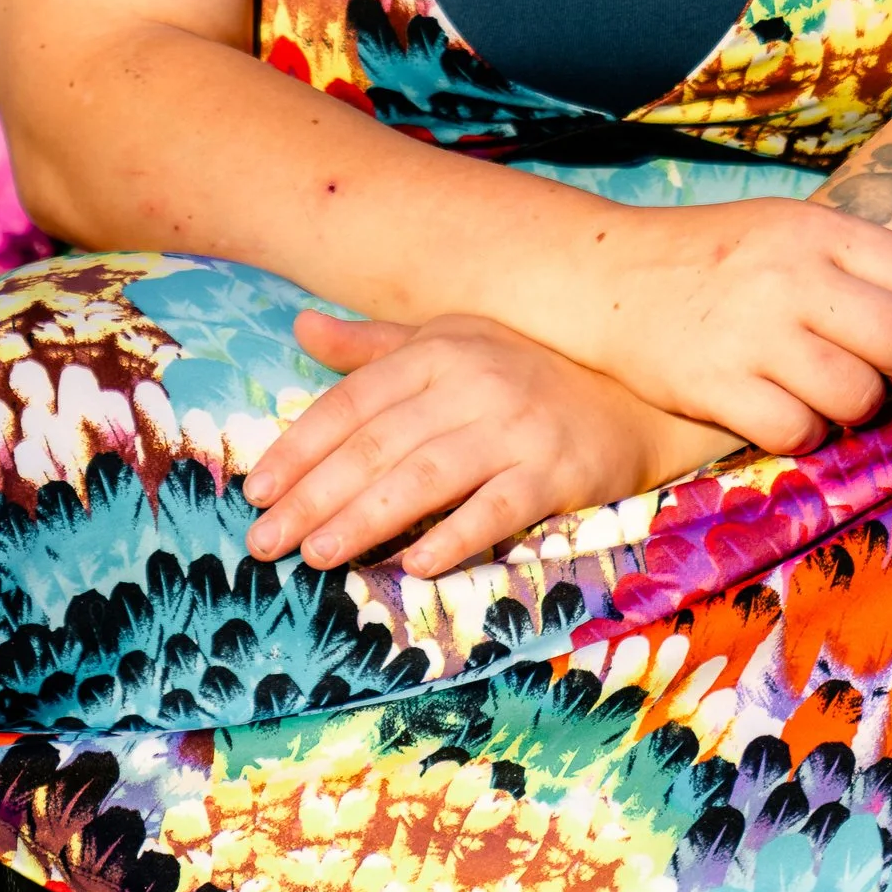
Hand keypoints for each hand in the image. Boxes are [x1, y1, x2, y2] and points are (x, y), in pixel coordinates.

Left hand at [245, 310, 723, 580]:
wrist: (634, 394)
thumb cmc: (527, 370)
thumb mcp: (452, 342)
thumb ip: (374, 346)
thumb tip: (299, 327)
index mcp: (438, 349)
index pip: (352, 402)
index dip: (300, 448)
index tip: (257, 492)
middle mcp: (472, 382)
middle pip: (377, 445)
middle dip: (313, 496)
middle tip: (264, 542)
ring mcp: (516, 428)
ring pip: (424, 478)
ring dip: (365, 519)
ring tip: (316, 556)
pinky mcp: (556, 472)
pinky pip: (498, 508)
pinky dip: (455, 535)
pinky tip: (415, 564)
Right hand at [563, 194, 891, 455]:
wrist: (610, 277)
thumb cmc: (720, 258)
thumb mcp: (793, 232)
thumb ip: (870, 265)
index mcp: (819, 231)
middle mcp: (792, 277)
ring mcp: (753, 333)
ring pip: (860, 396)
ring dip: (861, 409)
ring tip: (838, 395)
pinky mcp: (717, 385)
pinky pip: (800, 432)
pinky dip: (806, 433)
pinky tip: (789, 412)